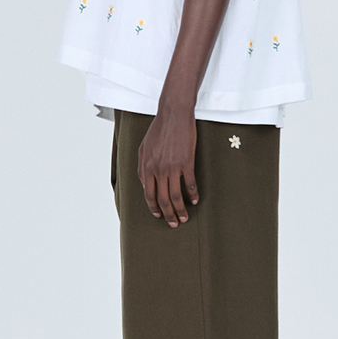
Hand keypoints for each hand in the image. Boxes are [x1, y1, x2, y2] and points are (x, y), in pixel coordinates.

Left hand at [137, 92, 198, 229]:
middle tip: (173, 223)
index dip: (154, 208)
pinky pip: (190, 184)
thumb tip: (146, 185)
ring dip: (180, 210)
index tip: (159, 215)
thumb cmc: (158, 130)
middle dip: (168, 215)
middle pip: (162, 199)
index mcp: (146, 168)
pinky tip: (195, 200)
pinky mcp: (186, 163)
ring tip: (185, 217)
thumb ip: (142, 168)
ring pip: (175, 196)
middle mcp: (158, 170)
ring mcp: (172, 167)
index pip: (149, 195)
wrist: (173, 116)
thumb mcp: (143, 148)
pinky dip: (193, 194)